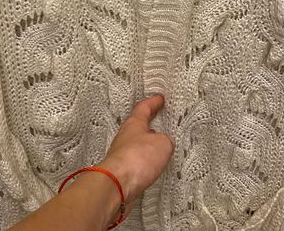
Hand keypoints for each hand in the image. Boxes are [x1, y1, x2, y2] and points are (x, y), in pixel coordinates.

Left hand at [100, 94, 174, 221]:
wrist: (117, 184)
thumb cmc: (135, 159)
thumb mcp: (163, 144)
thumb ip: (167, 140)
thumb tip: (166, 143)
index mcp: (134, 123)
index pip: (144, 107)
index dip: (153, 102)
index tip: (160, 98)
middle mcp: (125, 136)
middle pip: (138, 125)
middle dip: (149, 122)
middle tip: (159, 119)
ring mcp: (121, 153)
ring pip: (136, 143)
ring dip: (147, 143)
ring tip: (158, 145)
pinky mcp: (121, 170)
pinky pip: (135, 161)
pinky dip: (143, 160)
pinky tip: (150, 166)